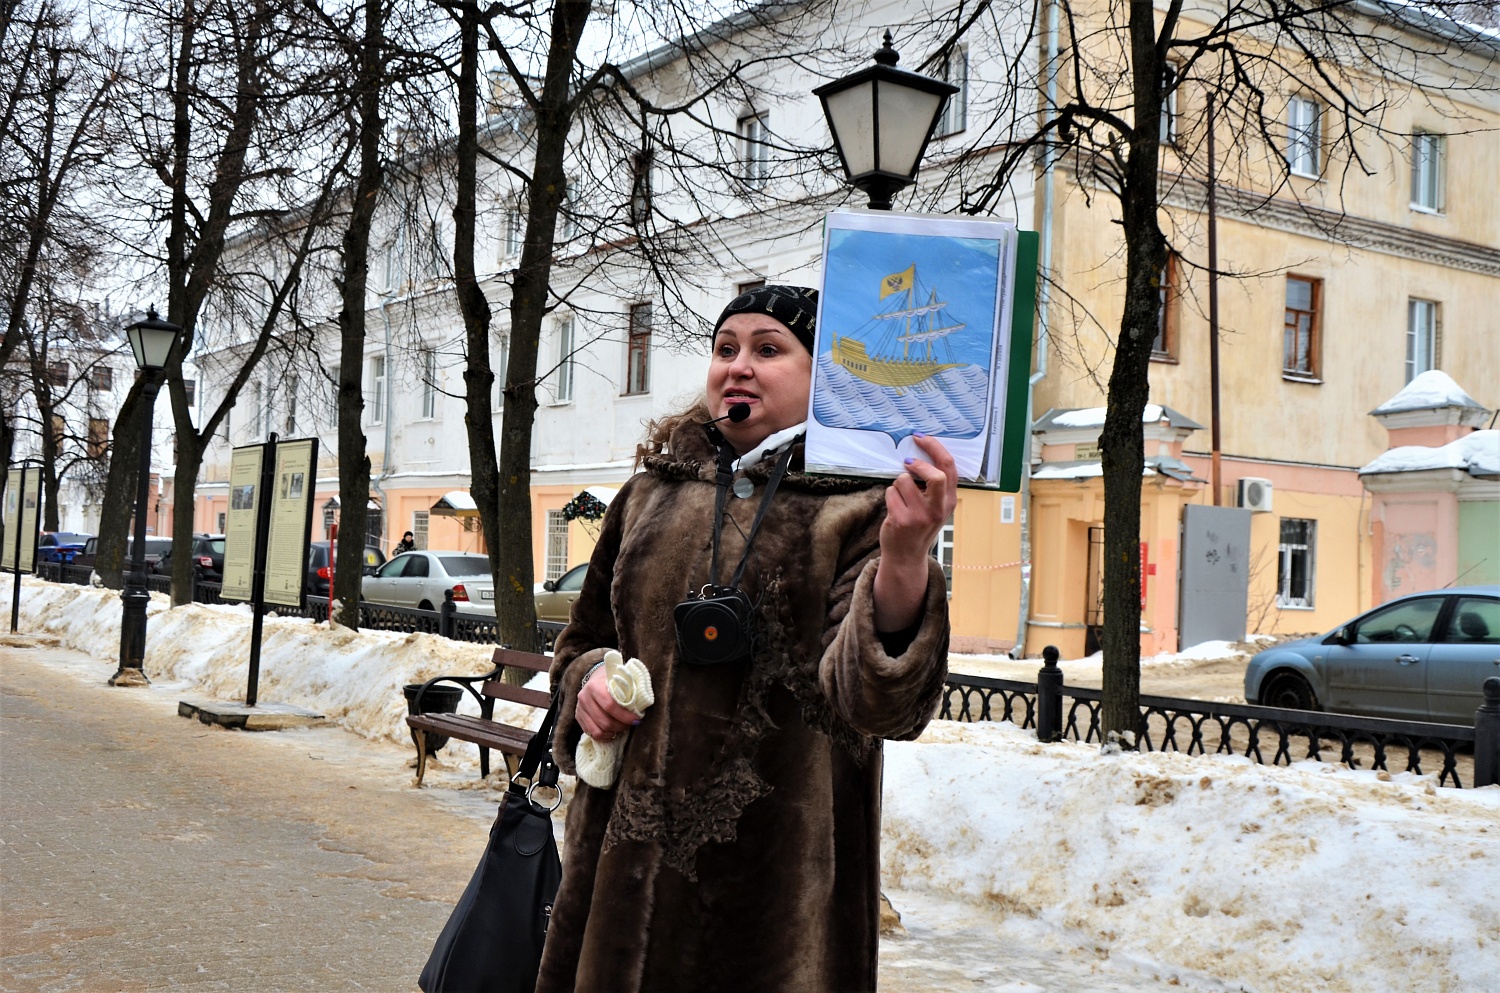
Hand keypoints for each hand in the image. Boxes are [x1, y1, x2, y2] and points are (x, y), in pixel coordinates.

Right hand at [576, 670, 638, 740]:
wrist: (595, 677)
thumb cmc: (612, 678)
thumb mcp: (620, 678)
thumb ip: (628, 689)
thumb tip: (641, 705)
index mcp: (595, 686)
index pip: (610, 706)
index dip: (625, 716)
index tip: (636, 719)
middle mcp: (585, 698)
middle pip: (604, 721)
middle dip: (621, 726)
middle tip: (630, 724)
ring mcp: (580, 708)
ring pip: (597, 730)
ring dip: (613, 732)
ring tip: (622, 728)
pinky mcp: (578, 716)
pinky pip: (591, 733)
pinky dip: (604, 736)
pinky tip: (613, 732)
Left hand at [882, 434, 957, 560]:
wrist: (907, 556)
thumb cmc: (919, 526)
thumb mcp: (935, 507)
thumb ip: (934, 486)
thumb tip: (919, 455)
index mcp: (949, 501)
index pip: (949, 468)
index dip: (935, 448)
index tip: (922, 438)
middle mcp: (937, 509)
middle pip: (935, 475)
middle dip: (919, 464)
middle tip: (908, 462)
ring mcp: (920, 516)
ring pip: (903, 480)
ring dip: (897, 484)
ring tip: (900, 498)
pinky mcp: (901, 520)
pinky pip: (890, 493)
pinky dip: (889, 495)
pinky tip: (894, 508)